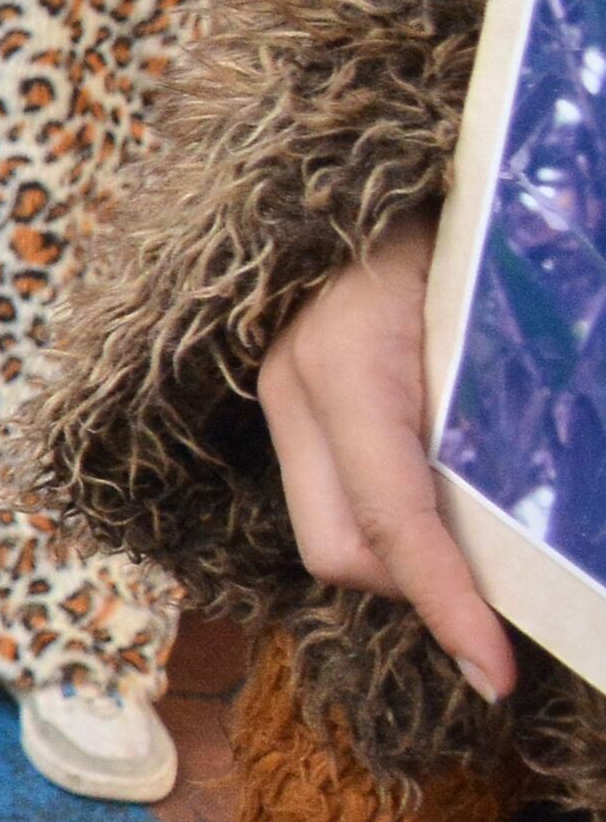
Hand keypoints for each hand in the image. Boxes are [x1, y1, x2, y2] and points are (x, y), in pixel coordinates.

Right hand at [253, 220, 515, 700]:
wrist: (366, 145)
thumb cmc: (465, 217)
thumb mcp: (494, 312)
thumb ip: (503, 406)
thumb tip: (545, 517)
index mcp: (346, 363)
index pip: (394, 524)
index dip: (450, 608)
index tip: (500, 676)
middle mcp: (291, 383)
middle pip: (341, 550)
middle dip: (422, 594)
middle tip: (506, 605)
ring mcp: (277, 389)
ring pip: (325, 531)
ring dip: (404, 561)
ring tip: (478, 555)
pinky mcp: (283, 393)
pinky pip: (328, 495)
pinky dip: (387, 526)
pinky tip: (441, 515)